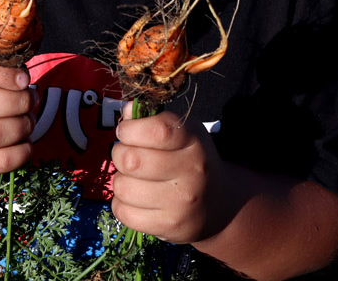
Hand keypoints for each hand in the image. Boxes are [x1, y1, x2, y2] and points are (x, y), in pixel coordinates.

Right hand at [0, 52, 35, 183]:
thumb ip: (3, 74)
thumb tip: (23, 79)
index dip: (4, 75)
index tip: (24, 80)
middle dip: (18, 102)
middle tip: (31, 102)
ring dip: (22, 127)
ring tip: (28, 123)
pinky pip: (0, 160)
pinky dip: (21, 152)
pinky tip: (25, 144)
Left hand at [111, 107, 233, 244]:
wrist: (217, 205)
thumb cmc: (190, 160)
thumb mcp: (181, 133)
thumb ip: (151, 119)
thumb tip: (127, 112)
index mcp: (193, 142)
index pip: (157, 131)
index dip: (131, 129)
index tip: (126, 132)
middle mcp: (191, 172)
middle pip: (131, 160)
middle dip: (120, 154)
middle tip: (129, 157)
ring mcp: (181, 203)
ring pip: (123, 187)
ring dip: (121, 181)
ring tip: (135, 180)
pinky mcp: (168, 226)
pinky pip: (123, 212)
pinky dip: (121, 204)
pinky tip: (136, 200)